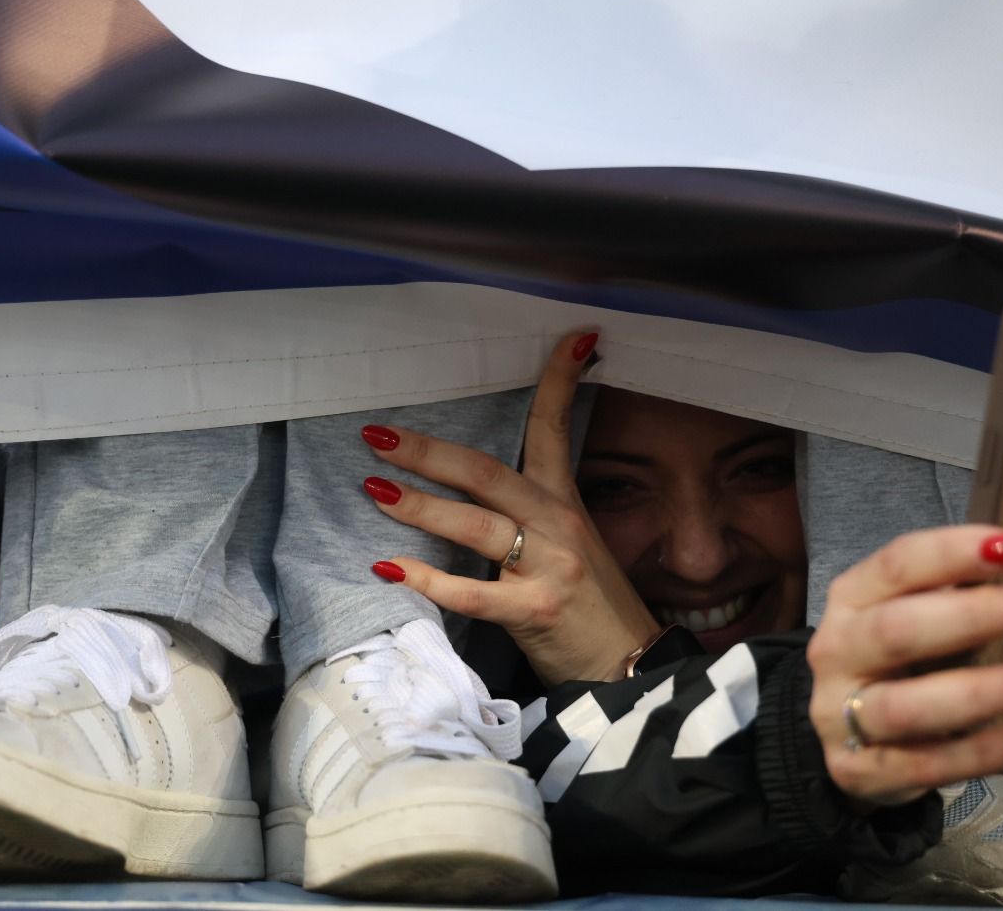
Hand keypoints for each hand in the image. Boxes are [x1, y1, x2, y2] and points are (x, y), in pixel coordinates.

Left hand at [360, 332, 660, 685]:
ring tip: (374, 487)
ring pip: (475, 525)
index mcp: (564, 502)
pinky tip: (389, 568)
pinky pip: (473, 593)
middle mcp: (558, 525)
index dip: (561, 380)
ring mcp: (548, 568)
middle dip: (429, 451)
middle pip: (488, 472)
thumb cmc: (590, 605)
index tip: (573, 336)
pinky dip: (428, 580)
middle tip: (377, 435)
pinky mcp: (535, 612)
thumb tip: (470, 488)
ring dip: (419, 505)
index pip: (556, 428)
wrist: (628, 666)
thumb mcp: (571, 544)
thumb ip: (529, 514)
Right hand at [807, 526, 1002, 807]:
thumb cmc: (911, 660)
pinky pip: (927, 765)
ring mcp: (841, 714)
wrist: (848, 736)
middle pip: (896, 630)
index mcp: (856, 595)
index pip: (898, 563)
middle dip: (970, 616)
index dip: (953, 552)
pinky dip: (984, 752)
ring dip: (978, 691)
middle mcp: (838, 649)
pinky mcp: (860, 771)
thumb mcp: (948, 616)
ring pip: (906, 706)